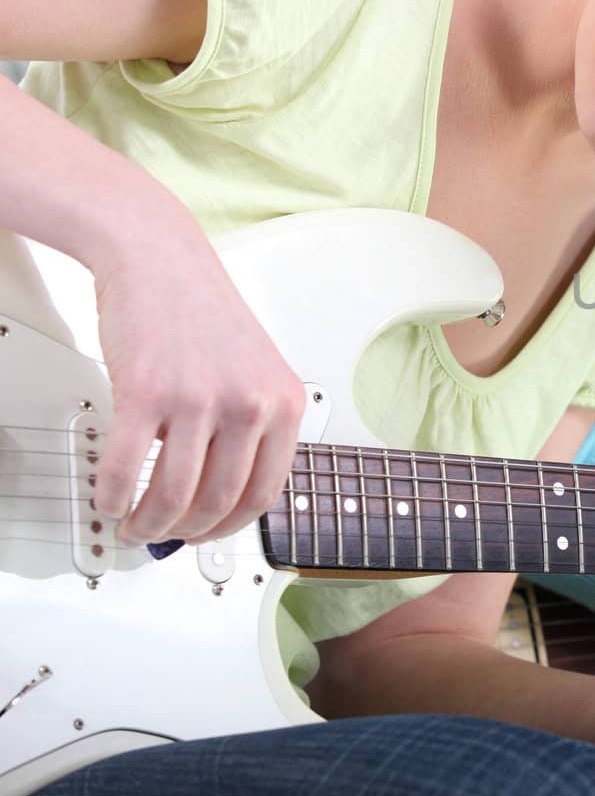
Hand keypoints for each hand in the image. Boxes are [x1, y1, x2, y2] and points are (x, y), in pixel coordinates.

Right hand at [92, 214, 305, 543]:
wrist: (160, 259)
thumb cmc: (203, 314)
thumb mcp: (255, 371)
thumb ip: (251, 427)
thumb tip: (224, 494)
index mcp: (284, 402)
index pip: (265, 492)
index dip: (231, 526)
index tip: (208, 534)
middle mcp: (249, 402)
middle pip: (219, 501)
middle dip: (186, 532)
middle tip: (162, 535)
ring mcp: (199, 398)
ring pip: (175, 495)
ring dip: (148, 523)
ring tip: (133, 523)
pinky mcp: (147, 391)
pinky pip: (127, 468)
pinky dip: (114, 495)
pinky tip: (110, 496)